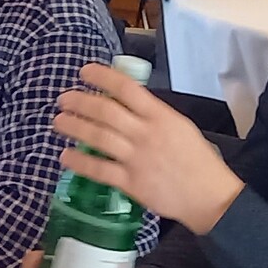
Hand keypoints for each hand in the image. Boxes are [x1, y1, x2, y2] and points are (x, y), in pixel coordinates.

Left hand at [54, 63, 243, 235]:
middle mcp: (146, 134)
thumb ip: (152, 113)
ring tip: (58, 121)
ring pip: (98, 138)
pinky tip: (65, 155)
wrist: (209, 196)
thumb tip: (121, 100)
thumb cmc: (195, 158)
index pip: (127, 88)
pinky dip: (79, 162)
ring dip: (74, 127)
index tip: (84, 71)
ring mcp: (137, 159)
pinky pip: (99, 170)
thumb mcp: (179, 125)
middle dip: (80, 102)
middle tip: (63, 99)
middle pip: (106, 111)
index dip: (102, 77)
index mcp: (161, 116)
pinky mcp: (132, 184)